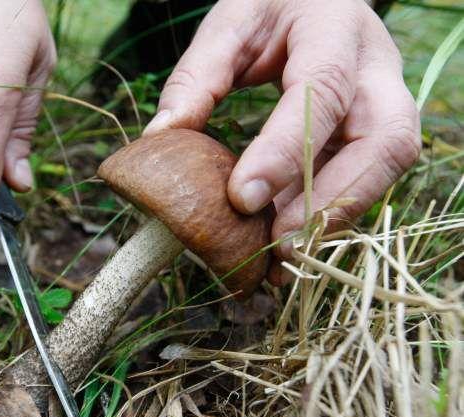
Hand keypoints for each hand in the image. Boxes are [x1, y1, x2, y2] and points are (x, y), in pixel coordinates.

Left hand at [144, 0, 420, 283]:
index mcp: (335, 28)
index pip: (322, 92)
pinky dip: (327, 212)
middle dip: (334, 200)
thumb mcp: (230, 22)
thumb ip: (198, 75)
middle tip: (279, 245)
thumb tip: (161, 136)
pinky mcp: (377, 130)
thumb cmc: (271, 6)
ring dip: (335, 218)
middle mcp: (376, 68)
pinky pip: (364, 178)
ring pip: (385, 168)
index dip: (287, 150)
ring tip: (281, 261)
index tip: (242, 198)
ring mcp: (386, 101)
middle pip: (384, 141)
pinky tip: (287, 239)